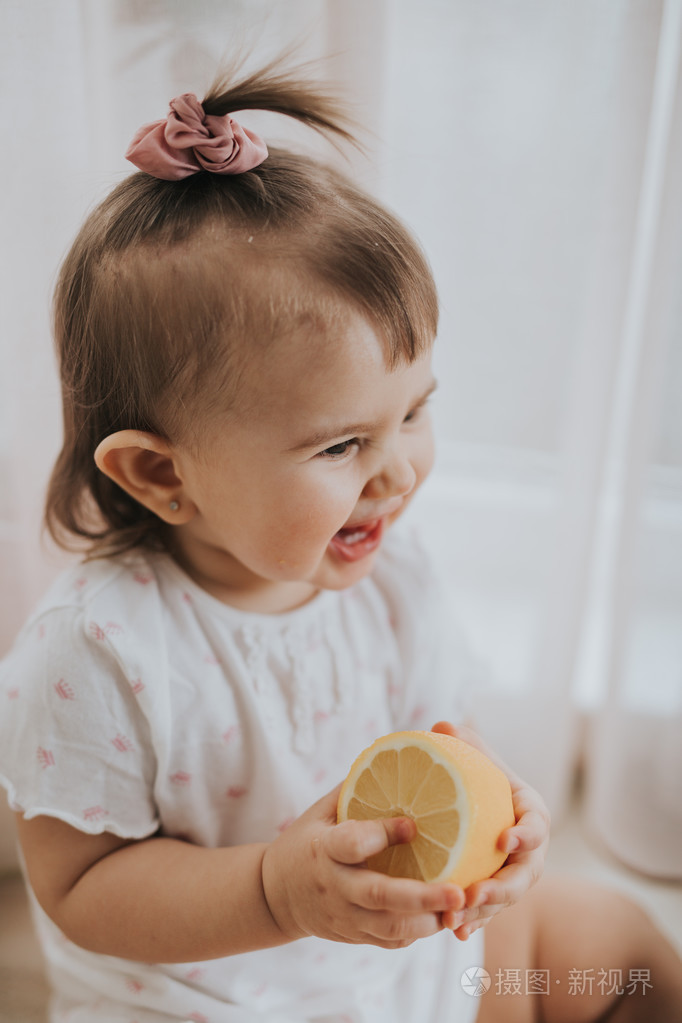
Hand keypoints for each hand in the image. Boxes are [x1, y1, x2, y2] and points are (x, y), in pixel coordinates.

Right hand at [261, 785, 464, 948]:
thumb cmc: (305, 842)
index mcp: (324, 850)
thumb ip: (354, 791)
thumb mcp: (319, 812)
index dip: (382, 834)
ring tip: (461, 905)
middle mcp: (336, 887)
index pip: (353, 843)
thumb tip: (396, 758)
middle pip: (381, 896)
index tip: (412, 825)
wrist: (275, 896)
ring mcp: (345, 917)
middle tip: (457, 891)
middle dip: (422, 897)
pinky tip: (441, 916)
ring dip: (430, 919)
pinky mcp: (355, 936)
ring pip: (392, 927)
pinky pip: (391, 940)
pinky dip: (419, 931)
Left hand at [431, 720, 549, 941]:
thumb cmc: (479, 775)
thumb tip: (442, 727)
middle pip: (524, 874)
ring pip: (506, 899)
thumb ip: (463, 743)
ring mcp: (514, 874)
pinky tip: (454, 932)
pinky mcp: (497, 893)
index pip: (537, 825)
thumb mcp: (474, 756)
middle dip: (503, 888)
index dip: (525, 835)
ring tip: (456, 919)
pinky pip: (489, 913)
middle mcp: (528, 849)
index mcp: (529, 812)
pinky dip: (474, 923)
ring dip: (484, 912)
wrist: (476, 803)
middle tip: (476, 893)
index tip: (504, 840)